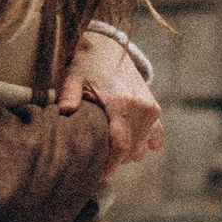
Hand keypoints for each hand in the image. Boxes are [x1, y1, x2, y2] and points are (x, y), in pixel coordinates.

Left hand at [63, 24, 161, 169]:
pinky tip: (139, 149)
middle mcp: (141, 107)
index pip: (120, 144)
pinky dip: (148, 143)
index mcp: (121, 102)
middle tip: (98, 163)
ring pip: (143, 144)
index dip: (110, 164)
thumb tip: (64, 111)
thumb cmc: (86, 64)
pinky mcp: (154, 107)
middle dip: (116, 160)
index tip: (98, 175)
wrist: (107, 47)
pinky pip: (157, 133)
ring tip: (111, 153)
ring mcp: (150, 108)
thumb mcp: (74, 76)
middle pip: (132, 149)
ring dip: (129, 153)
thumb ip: (69, 94)